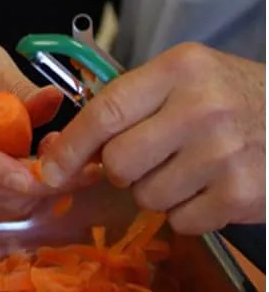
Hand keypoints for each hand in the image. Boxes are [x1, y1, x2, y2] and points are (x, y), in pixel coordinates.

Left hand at [38, 42, 265, 234]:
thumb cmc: (235, 99)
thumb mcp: (185, 81)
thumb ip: (125, 107)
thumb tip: (55, 153)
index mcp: (180, 70)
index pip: (105, 113)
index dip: (69, 148)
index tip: (50, 170)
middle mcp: (202, 108)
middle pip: (118, 163)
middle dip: (122, 170)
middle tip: (151, 159)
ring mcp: (224, 153)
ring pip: (146, 197)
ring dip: (158, 192)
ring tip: (191, 169)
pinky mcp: (241, 194)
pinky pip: (181, 221)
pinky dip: (190, 213)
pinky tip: (213, 187)